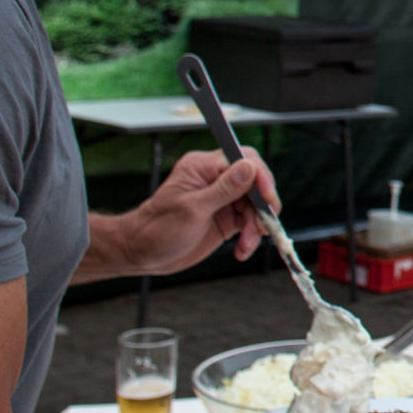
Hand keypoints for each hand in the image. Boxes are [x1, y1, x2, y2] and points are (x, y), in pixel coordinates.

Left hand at [126, 147, 281, 274]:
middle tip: (262, 227)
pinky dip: (250, 237)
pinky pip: (249, 222)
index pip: (243, 159)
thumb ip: (224, 189)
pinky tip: (242, 250)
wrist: (143, 253)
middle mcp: (215, 178)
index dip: (261, 178)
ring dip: (255, 227)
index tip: (268, 200)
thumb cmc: (157, 229)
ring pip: (255, 205)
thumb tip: (250, 167)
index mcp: (203, 167)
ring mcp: (222, 198)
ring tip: (245, 246)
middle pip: (255, 183)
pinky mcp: (226, 217)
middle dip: (261, 207)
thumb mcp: (192, 210)